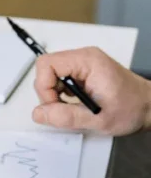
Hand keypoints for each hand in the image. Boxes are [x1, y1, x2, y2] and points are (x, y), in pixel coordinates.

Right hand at [32, 47, 150, 135]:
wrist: (149, 107)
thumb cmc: (131, 109)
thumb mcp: (98, 119)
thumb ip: (66, 116)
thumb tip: (38, 113)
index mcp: (88, 61)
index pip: (46, 64)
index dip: (44, 87)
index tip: (54, 106)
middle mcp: (83, 58)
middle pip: (46, 69)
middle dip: (48, 93)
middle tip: (64, 109)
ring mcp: (82, 64)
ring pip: (50, 75)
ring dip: (54, 95)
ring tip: (73, 108)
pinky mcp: (82, 72)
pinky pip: (59, 80)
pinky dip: (60, 95)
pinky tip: (76, 104)